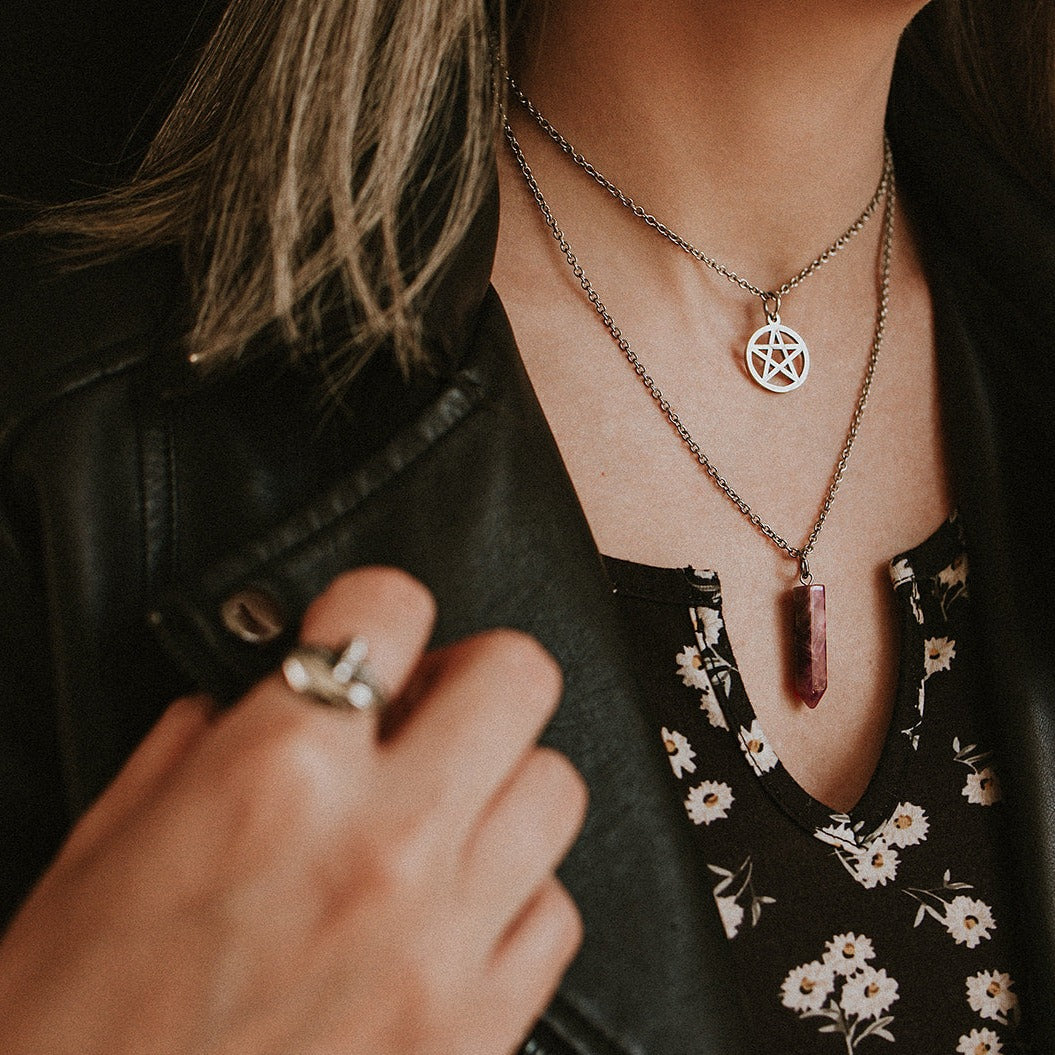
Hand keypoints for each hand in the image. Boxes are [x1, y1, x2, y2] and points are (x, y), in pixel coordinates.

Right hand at [0, 567, 586, 1054]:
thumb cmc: (70, 1025)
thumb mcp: (107, 848)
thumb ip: (200, 745)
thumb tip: (253, 699)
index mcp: (275, 774)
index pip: (392, 606)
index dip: (376, 607)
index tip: (366, 632)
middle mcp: (379, 843)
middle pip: (517, 678)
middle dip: (472, 676)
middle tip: (432, 707)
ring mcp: (442, 938)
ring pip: (556, 789)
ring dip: (502, 784)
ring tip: (447, 810)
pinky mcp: (479, 1026)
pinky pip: (554, 912)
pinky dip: (515, 896)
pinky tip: (457, 908)